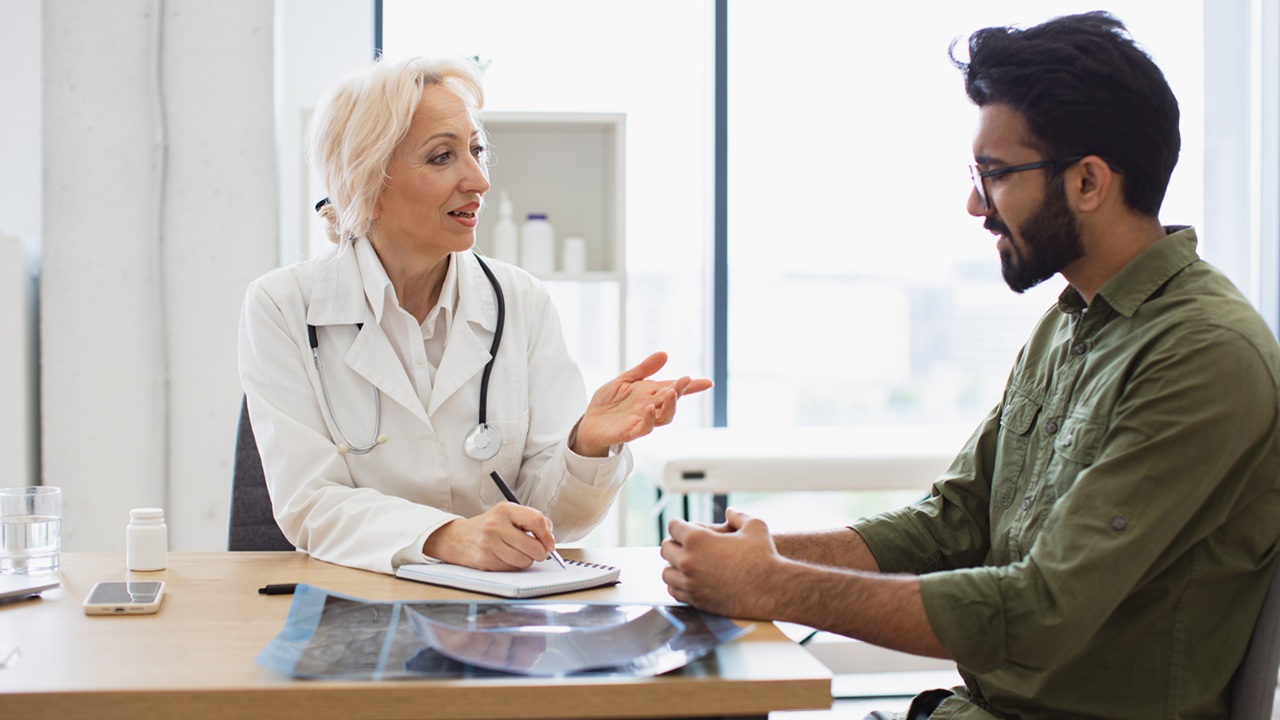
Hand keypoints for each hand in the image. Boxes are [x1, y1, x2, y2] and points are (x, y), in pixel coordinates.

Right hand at [423, 503, 557, 570]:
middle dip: (540, 552)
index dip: (547, 535)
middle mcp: (496, 525)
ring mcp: (490, 543)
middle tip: (537, 551)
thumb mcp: (508, 515)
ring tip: (518, 552)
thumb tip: (550, 540)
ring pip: (524, 561)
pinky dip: (514, 566)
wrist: (458, 538)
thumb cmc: (489, 526)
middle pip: (533, 546)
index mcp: (505, 509)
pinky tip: (506, 557)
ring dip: (526, 560)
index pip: (537, 521)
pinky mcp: (486, 559)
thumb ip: (531, 522)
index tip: (550, 543)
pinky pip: (512, 568)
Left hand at [572, 351, 713, 456]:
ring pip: (664, 417)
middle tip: (685, 381)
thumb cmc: (608, 403)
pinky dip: (649, 419)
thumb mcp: (625, 380)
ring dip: (669, 405)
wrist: (589, 423)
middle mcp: (650, 407)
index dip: (692, 386)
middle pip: (672, 401)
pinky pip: (644, 428)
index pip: (675, 388)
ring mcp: (642, 420)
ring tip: (670, 392)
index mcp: (651, 393)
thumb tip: (665, 354)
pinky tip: (648, 408)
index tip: (708, 382)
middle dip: (680, 391)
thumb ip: (644, 369)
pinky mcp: (630, 432)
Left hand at [660, 508, 782, 617]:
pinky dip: (678, 585)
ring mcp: (690, 583)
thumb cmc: (764, 556)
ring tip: (683, 563)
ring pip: (667, 573)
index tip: (683, 527)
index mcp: (697, 539)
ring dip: (673, 566)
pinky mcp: (696, 600)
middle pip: (666, 549)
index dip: (679, 525)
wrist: (771, 590)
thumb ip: (738, 516)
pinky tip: (688, 581)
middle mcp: (688, 561)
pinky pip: (675, 592)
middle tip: (681, 544)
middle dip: (674, 544)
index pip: (674, 527)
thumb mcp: (754, 526)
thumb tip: (731, 512)